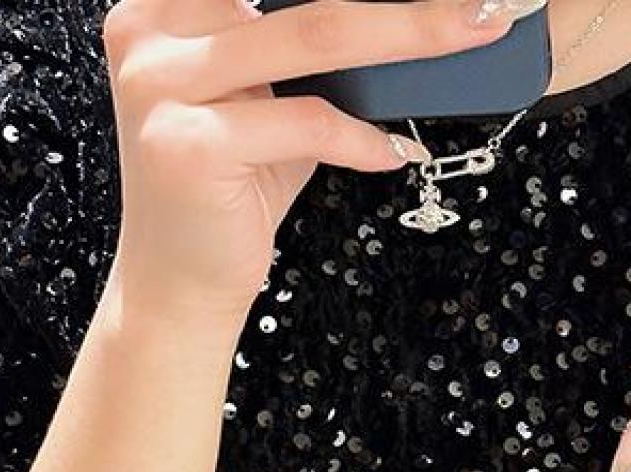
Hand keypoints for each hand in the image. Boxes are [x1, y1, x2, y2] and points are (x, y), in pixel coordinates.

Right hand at [100, 0, 545, 324]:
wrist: (179, 284)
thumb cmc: (232, 190)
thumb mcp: (266, 101)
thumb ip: (306, 51)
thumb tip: (410, 13)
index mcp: (165, 7)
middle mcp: (150, 33)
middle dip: (405, 3)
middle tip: (479, 3)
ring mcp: (162, 86)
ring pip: (316, 39)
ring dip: (408, 37)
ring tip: (468, 34)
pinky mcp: (188, 146)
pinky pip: (309, 123)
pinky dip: (362, 139)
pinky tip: (391, 155)